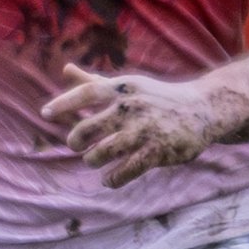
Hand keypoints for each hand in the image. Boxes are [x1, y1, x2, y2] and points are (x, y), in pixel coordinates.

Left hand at [43, 63, 223, 186]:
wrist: (203, 109)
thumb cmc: (158, 97)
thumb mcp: (128, 85)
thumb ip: (95, 81)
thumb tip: (66, 69)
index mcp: (123, 88)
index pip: (86, 93)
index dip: (63, 103)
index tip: (46, 114)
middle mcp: (132, 107)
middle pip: (88, 128)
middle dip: (77, 141)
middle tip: (77, 145)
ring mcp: (145, 130)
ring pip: (104, 152)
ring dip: (94, 160)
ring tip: (94, 160)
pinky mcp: (159, 151)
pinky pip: (127, 170)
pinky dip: (113, 178)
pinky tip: (109, 179)